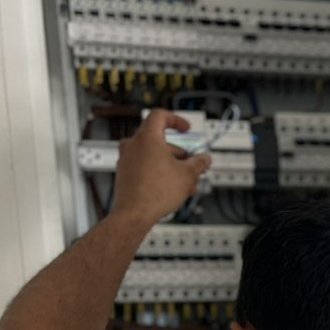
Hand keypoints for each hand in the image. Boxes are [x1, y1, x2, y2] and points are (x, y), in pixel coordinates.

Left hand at [111, 110, 210, 225]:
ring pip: (153, 156)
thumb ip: (198, 163)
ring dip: (171, 165)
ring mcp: (126, 159)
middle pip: (160, 141)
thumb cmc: (155, 192)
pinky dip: (159, 172)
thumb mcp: (188, 175)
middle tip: (192, 164)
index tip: (185, 128)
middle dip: (180, 153)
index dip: (176, 120)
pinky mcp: (125, 173)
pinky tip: (172, 188)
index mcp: (147, 137)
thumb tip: (204, 159)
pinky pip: (145, 167)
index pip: (160, 116)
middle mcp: (133, 145)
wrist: (135, 213)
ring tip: (186, 182)